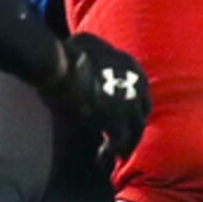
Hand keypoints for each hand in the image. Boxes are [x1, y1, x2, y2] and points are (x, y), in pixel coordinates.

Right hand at [46, 32, 150, 175]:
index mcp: (131, 65)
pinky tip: (102, 159)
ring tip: (115, 155)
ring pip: (135, 131)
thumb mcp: (87, 43)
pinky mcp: (116, 121)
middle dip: (133, 125)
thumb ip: (98, 52)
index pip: (140, 89)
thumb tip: (92, 54)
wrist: (60, 66)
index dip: (133, 103)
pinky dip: (111, 153)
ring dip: (126, 143)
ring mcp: (129, 104)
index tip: (122, 114)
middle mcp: (136, 84)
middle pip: (142, 111)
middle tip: (123, 138)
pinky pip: (119, 143)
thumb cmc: (66, 53)